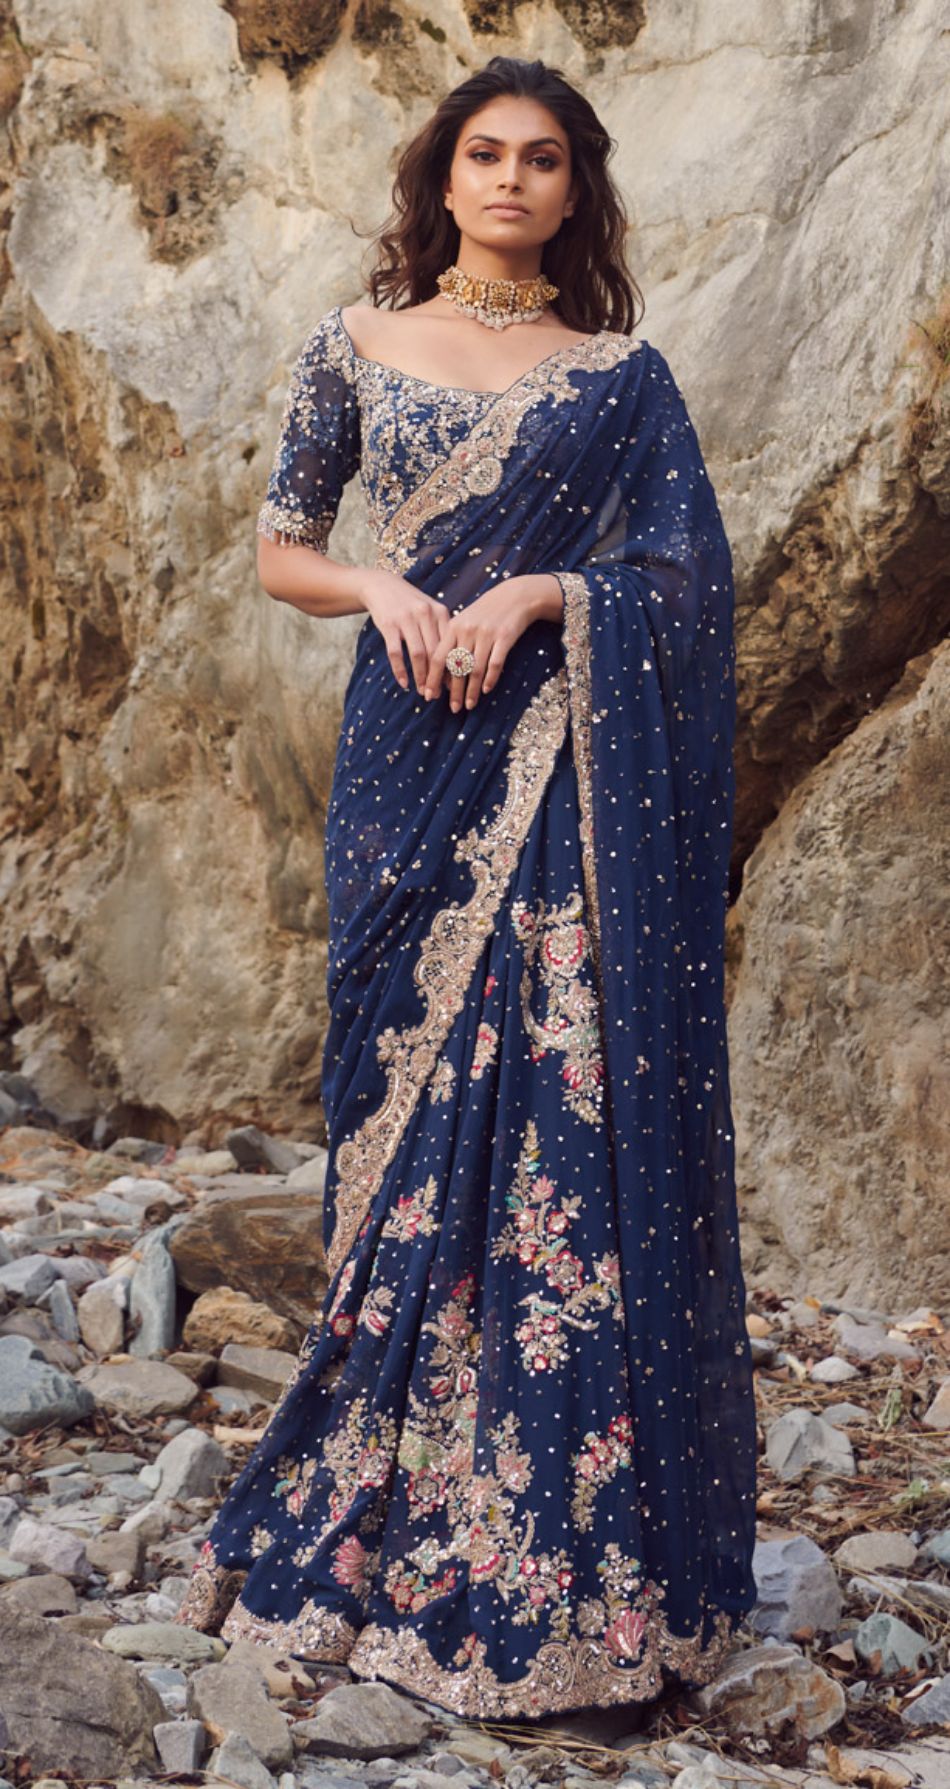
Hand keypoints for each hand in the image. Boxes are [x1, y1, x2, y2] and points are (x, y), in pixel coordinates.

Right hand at [359, 567, 450, 695]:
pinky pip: (396, 653)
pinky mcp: (389, 625)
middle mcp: (425, 614)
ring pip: (418, 655)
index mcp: (440, 612)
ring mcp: (406, 619)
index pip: (451, 645)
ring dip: (421, 677)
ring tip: (422, 692)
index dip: (453, 668)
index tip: (455, 686)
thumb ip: (442, 631)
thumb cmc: (410, 604)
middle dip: (438, 677)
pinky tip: (404, 683)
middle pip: (436, 653)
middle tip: (437, 695)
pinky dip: (400, 670)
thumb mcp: (430, 610)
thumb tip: (456, 663)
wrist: (382, 586)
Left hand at [423, 575, 563, 710]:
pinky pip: (495, 663)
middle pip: (456, 667)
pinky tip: (487, 690)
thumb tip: (442, 672)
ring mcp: (486, 634)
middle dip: (453, 691)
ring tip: (469, 705)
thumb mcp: (464, 620)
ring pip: (475, 669)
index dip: (432, 679)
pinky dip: (490, 679)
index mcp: (454, 627)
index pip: (438, 657)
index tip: (429, 696)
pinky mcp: (504, 637)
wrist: (514, 596)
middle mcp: (468, 631)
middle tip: (452, 708)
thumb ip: (452, 641)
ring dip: (472, 690)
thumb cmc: (486, 612)